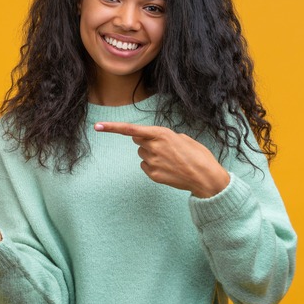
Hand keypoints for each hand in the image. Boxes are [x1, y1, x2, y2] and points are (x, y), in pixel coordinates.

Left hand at [94, 122, 229, 197]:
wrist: (205, 177)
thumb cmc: (197, 155)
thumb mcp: (182, 138)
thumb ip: (163, 135)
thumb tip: (150, 138)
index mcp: (161, 134)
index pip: (131, 129)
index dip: (112, 128)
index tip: (97, 126)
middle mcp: (153, 147)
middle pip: (138, 141)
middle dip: (146, 141)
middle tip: (163, 147)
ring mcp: (152, 162)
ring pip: (142, 154)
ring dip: (151, 154)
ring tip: (171, 159)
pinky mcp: (153, 175)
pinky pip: (145, 166)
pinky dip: (154, 166)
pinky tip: (168, 169)